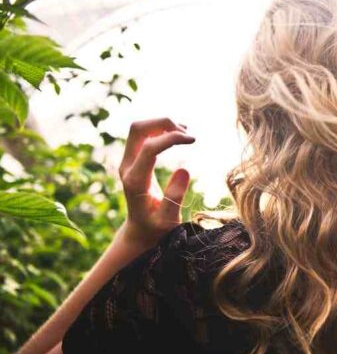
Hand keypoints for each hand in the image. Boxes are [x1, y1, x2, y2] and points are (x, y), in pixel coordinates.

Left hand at [118, 118, 195, 248]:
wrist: (140, 231)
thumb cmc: (157, 228)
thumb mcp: (168, 220)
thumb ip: (174, 197)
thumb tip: (184, 169)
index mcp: (135, 181)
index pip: (149, 147)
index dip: (171, 138)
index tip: (193, 140)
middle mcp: (127, 167)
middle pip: (138, 129)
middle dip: (163, 123)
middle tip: (187, 133)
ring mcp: (128, 162)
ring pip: (139, 129)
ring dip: (162, 124)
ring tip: (186, 134)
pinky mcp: (133, 160)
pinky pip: (143, 135)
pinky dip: (160, 129)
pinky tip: (177, 136)